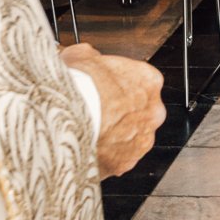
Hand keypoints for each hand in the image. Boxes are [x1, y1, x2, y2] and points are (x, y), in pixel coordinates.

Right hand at [60, 42, 164, 178]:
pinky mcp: (125, 163)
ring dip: (113, 136)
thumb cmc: (78, 86)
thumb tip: (85, 55)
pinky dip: (103, 156)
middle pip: (139, 112)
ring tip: (86, 132)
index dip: (118, 85)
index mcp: (149, 81)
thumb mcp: (82, 56)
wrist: (67, 117)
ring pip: (129, 138)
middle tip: (95, 111)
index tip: (104, 88)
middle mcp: (153, 112)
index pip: (140, 82)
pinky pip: (115, 159)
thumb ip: (91, 56)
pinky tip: (84, 147)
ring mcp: (141, 140)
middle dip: (120, 113)